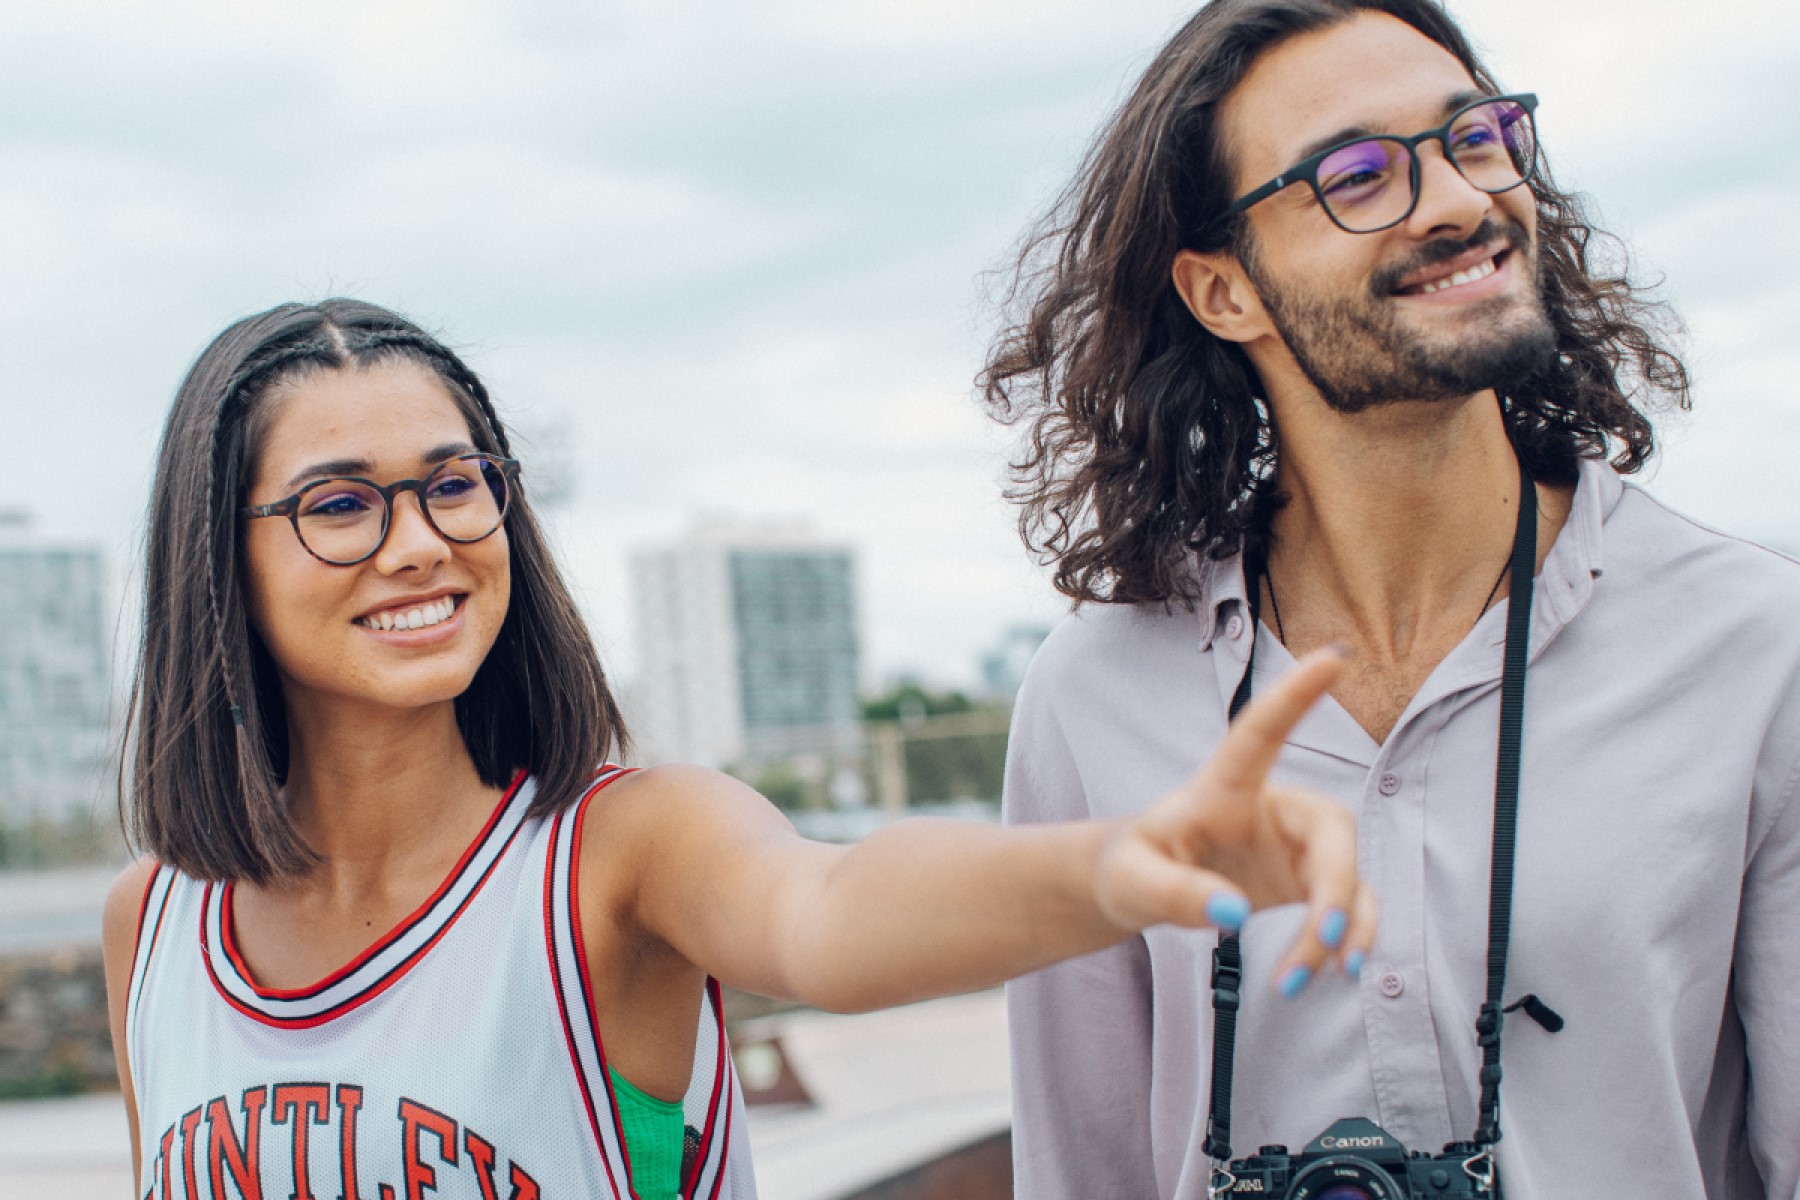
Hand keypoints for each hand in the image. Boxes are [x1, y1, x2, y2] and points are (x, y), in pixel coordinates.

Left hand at [1093, 647, 1374, 993]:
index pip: (1261, 733)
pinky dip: (1347, 941)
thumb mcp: (1133, 881)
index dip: (1296, 696)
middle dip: (1337, 885)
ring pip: (1348, 874)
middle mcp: (1271, 807)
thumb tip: (1229, 915)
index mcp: (1224, 787)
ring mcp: (1295, 845)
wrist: (1140, 889)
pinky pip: (1348, 907)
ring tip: (1326, 973)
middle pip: (1332, 828)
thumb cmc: (1131, 867)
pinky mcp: (1307, 881)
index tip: (1335, 657)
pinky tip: (1330, 973)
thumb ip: (1174, 894)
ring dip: (1345, 924)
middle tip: (1323, 941)